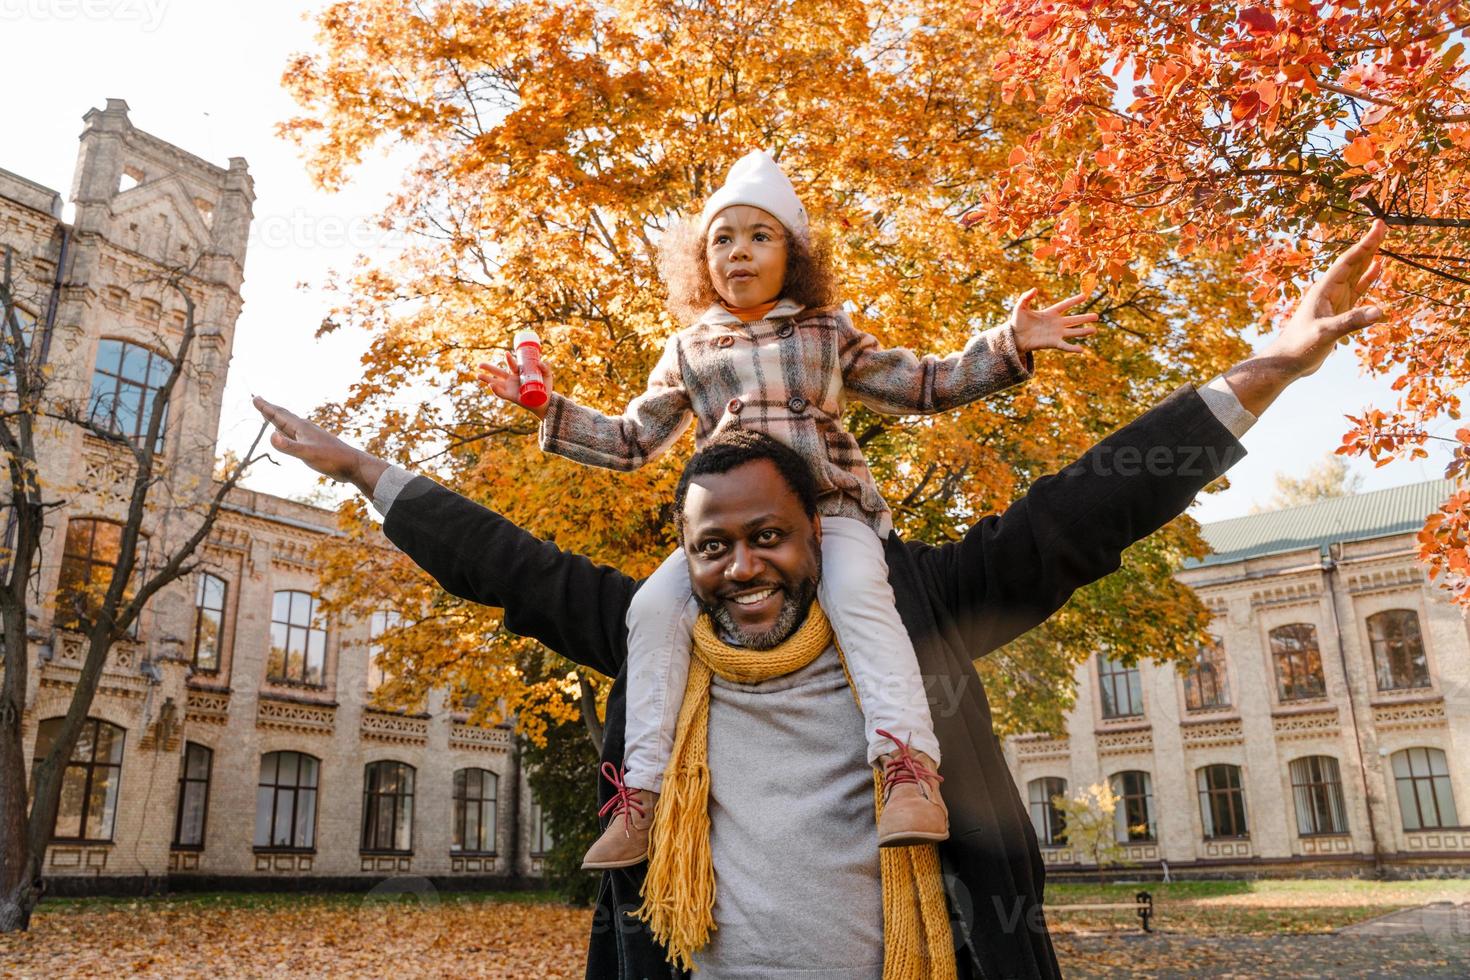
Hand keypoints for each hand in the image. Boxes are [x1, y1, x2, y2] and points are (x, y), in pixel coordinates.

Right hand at [252, 396, 386, 497]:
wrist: (353, 465)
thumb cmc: (332, 459)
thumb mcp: (307, 453)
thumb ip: (289, 446)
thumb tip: (270, 435)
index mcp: (301, 428)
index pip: (279, 415)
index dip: (266, 407)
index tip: (255, 398)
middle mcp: (305, 429)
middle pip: (283, 416)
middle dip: (269, 409)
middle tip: (258, 400)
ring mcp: (310, 437)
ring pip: (289, 425)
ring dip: (277, 418)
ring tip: (270, 414)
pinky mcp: (314, 445)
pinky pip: (295, 434)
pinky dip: (286, 431)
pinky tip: (287, 434)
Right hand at [477, 352, 555, 419]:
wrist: (546, 402)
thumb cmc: (546, 388)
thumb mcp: (548, 376)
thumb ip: (545, 368)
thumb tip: (540, 362)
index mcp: (519, 373)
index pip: (512, 365)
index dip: (509, 360)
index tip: (507, 354)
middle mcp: (512, 380)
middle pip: (498, 373)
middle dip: (488, 368)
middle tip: (479, 364)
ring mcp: (510, 388)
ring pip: (496, 383)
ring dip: (486, 379)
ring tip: (477, 375)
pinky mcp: (511, 397)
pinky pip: (501, 393)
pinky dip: (496, 390)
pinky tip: (490, 385)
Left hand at [1007, 289, 1099, 353]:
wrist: (1014, 337)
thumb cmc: (1017, 321)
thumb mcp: (1020, 307)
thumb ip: (1026, 297)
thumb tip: (1035, 289)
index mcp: (1050, 313)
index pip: (1065, 305)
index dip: (1074, 300)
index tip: (1085, 296)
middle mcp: (1056, 323)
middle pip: (1074, 319)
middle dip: (1085, 318)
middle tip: (1097, 316)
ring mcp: (1055, 333)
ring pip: (1073, 332)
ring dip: (1083, 331)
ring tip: (1094, 330)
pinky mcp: (1052, 343)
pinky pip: (1065, 346)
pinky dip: (1073, 348)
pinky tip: (1082, 350)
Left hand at [1224, 220, 1386, 415]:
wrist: (1288, 361)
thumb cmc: (1301, 346)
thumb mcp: (1326, 333)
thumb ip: (1351, 321)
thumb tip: (1379, 311)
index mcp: (1325, 290)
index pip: (1348, 262)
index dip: (1364, 244)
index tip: (1377, 227)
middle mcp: (1330, 291)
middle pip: (1353, 263)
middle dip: (1368, 245)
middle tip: (1383, 226)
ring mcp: (1335, 301)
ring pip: (1356, 274)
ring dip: (1369, 258)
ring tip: (1382, 242)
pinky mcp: (1339, 312)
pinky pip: (1358, 290)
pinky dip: (1368, 278)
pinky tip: (1377, 268)